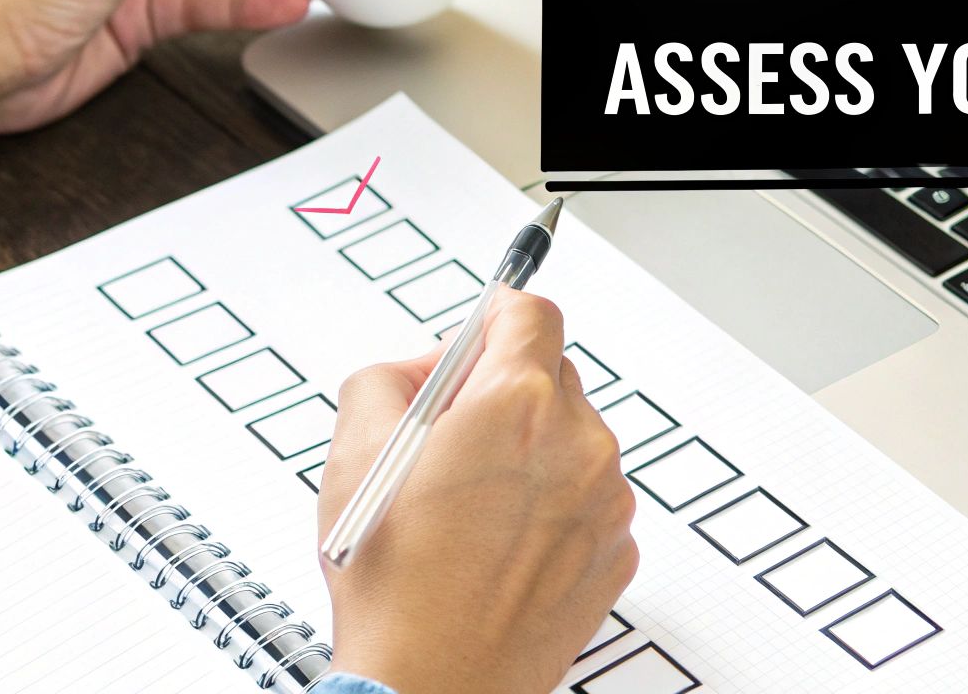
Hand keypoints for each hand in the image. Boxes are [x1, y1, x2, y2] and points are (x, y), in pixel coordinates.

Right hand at [318, 291, 638, 693]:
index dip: (495, 315)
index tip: (480, 328)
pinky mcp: (616, 552)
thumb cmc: (396, 586)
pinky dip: (550, 507)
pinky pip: (586, 499)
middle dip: (502, 391)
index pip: (530, 310)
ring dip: (529, 452)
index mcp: (518, 403)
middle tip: (450, 436)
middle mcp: (579, 444)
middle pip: (551, 374)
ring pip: (571, 439)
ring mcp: (605, 501)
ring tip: (469, 508)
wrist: (433, 687)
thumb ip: (387, 377)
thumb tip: (422, 367)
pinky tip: (498, 544)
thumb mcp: (351, 450)